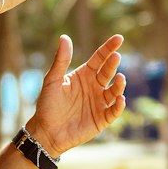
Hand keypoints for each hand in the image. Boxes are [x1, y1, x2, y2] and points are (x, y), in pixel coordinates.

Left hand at [26, 34, 126, 157]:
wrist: (46, 131)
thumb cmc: (48, 104)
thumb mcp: (52, 80)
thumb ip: (60, 60)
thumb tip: (64, 37)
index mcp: (84, 75)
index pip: (100, 58)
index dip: (109, 48)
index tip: (119, 38)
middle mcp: (94, 87)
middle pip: (108, 72)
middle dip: (113, 64)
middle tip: (116, 56)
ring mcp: (99, 103)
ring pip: (115, 91)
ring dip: (119, 84)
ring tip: (120, 78)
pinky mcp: (102, 119)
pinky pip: (114, 111)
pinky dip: (119, 106)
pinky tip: (119, 99)